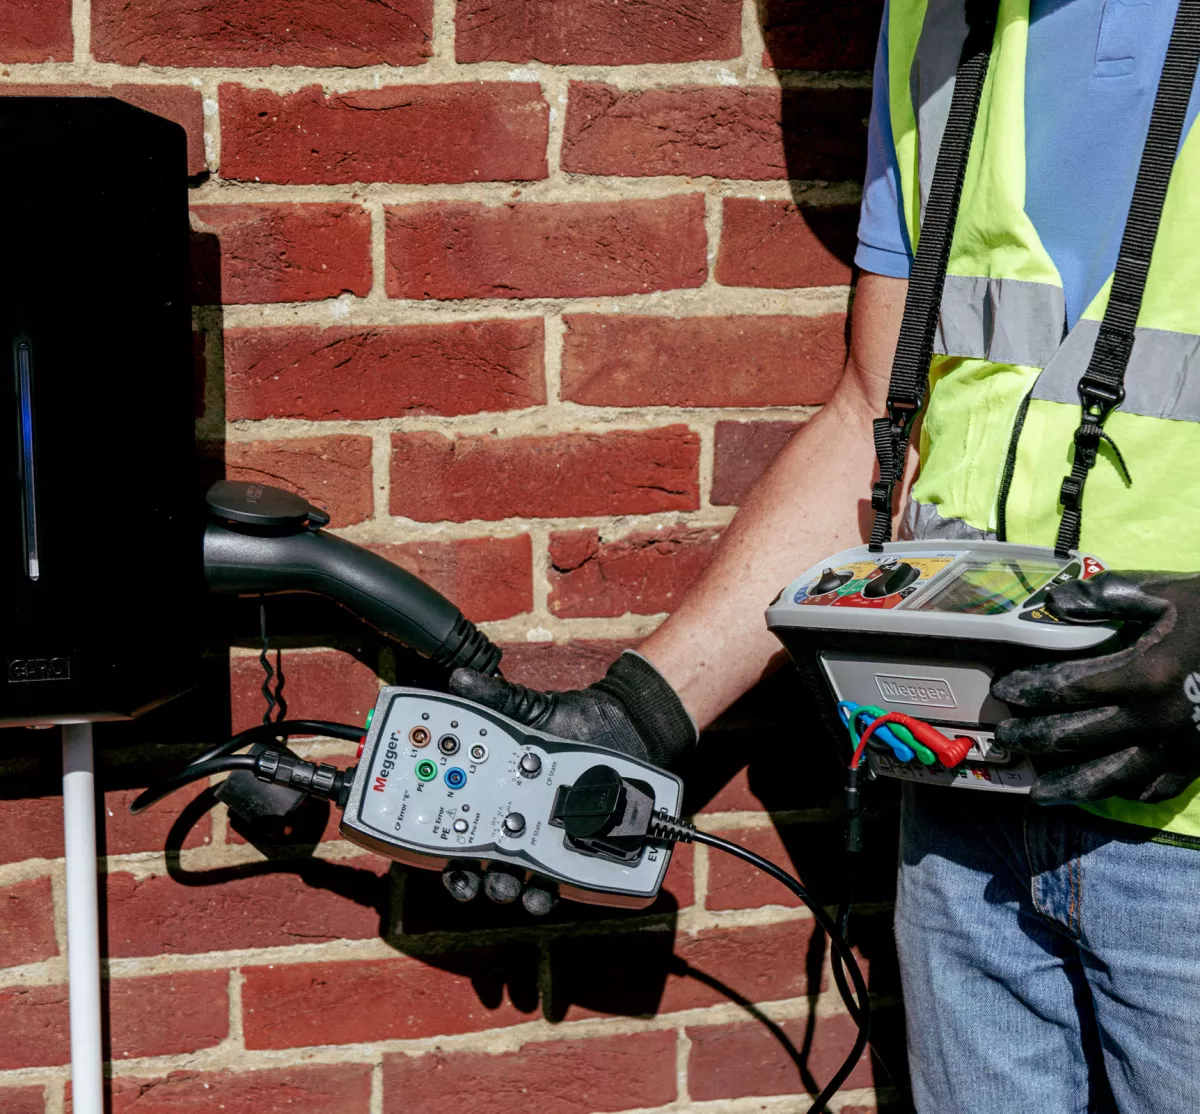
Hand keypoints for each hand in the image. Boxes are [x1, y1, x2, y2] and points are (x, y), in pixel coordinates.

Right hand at [440, 650, 697, 912]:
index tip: (431, 852)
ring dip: (506, 891)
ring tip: (510, 887)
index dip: (439, 845)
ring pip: (514, 880)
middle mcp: (514, 822)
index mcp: (494, 792)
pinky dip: (548, 893)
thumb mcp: (529, 708)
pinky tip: (546, 891)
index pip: (456, 825)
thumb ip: (494, 697)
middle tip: (470, 878)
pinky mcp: (577, 850)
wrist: (626, 728)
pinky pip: (558, 881)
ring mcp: (545, 838)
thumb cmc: (572, 721)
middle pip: (479, 864)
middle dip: (469, 879)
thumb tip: (459, 679)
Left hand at [993, 571, 1199, 804]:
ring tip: (1039, 794)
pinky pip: (1155, 789)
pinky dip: (1123, 793)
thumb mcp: (1165, 593)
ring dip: (1070, 787)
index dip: (1031, 690)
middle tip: (1006, 738)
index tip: (1005, 690)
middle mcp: (1156, 719)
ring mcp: (1179, 748)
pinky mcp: (1199, 762)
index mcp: (1144, 675)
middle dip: (1035, 739)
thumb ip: (1106, 596)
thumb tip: (1055, 602)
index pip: (1068, 688)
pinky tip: (1103, 791)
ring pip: (1112, 778)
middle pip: (1078, 737)